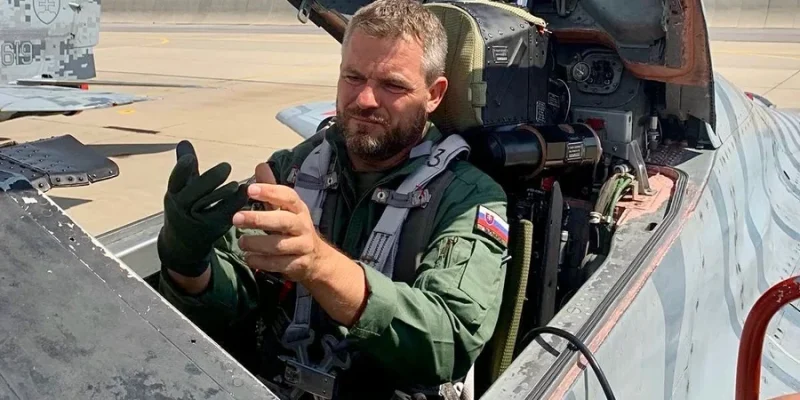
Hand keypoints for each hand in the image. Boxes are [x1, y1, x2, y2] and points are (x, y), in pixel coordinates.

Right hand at [158, 140, 248, 276]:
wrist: (183, 242)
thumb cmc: (186, 207)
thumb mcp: (183, 188)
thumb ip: (186, 167)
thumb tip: (184, 142)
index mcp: (174, 194)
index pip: (175, 180)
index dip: (181, 169)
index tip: (190, 158)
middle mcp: (181, 207)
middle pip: (193, 193)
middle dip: (209, 180)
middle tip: (226, 166)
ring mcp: (195, 220)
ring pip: (208, 206)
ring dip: (223, 194)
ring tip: (236, 183)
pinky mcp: (211, 229)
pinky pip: (223, 215)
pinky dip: (234, 204)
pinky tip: (245, 193)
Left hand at [233, 178, 323, 282]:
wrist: (317, 258)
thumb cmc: (294, 229)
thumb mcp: (285, 208)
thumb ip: (271, 190)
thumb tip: (260, 166)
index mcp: (298, 209)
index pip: (287, 196)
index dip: (269, 191)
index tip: (249, 189)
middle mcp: (302, 225)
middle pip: (283, 221)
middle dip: (259, 219)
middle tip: (236, 218)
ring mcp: (302, 246)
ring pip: (279, 245)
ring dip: (257, 244)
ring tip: (241, 242)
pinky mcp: (299, 264)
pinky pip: (279, 264)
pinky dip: (262, 262)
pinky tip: (249, 258)